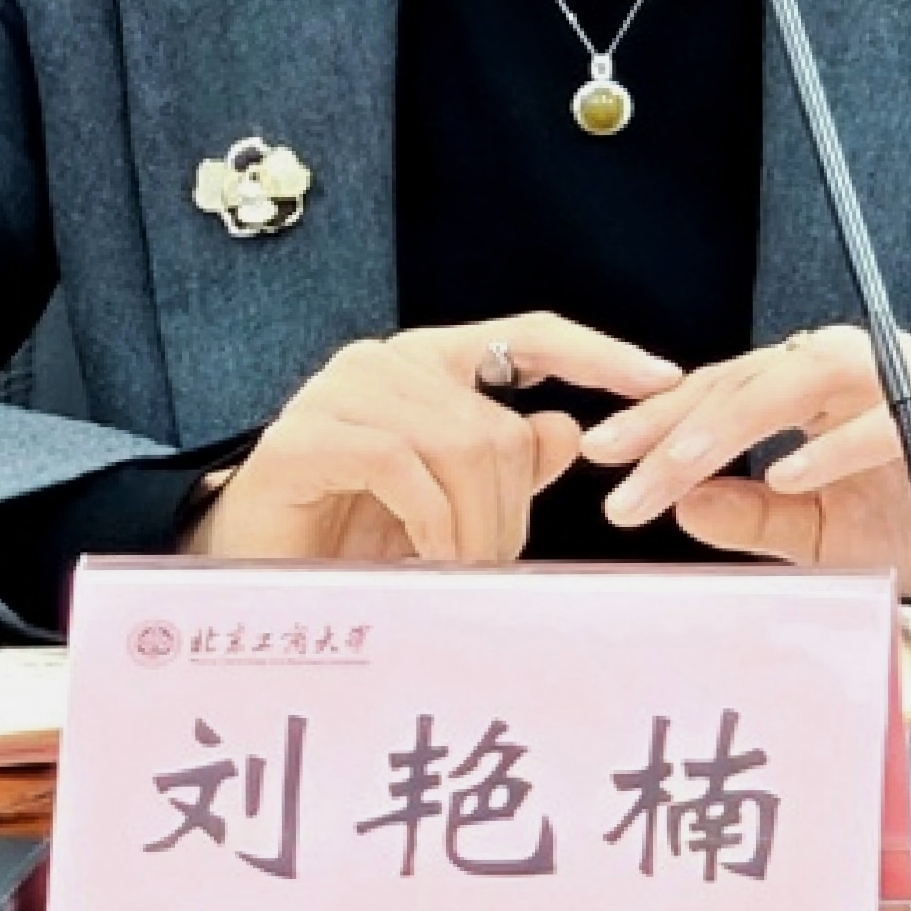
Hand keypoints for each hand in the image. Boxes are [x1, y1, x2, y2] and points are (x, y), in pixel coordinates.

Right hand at [184, 313, 682, 565]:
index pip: (528, 335)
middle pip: (499, 424)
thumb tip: (567, 432)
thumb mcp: (444, 506)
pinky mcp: (305, 436)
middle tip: (494, 571)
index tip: (665, 380)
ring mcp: (341, 393)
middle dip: (513, 511)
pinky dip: (431, 522)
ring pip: (460, 444)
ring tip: (460, 575)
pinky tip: (428, 561)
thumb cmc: (347, 541)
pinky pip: (403, 466)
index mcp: (428, 365)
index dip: (598, 356)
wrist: (245, 575)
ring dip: (475, 528)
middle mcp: (386, 362)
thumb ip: (504, 465)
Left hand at [577, 326, 910, 604]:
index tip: (599, 454)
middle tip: (619, 467)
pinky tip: (786, 476)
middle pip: (750, 379)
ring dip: (738, 422)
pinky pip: (885, 421)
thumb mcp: (821, 530)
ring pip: (805, 380)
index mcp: (821, 387)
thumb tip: (679, 503)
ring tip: (683, 462)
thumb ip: (752, 515)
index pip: (725, 390)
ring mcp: (910, 385)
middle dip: (678, 424)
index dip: (659, 419)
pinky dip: (833, 445)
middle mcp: (859, 368)